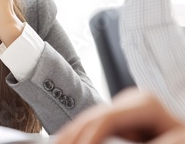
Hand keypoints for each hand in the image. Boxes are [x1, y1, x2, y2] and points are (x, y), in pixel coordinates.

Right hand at [56, 88, 184, 143]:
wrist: (182, 138)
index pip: (107, 118)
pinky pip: (93, 126)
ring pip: (89, 120)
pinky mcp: (119, 117)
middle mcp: (132, 100)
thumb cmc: (179, 139)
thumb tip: (102, 140)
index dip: (88, 136)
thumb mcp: (171, 143)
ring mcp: (124, 107)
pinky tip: (65, 140)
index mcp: (146, 104)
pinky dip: (79, 135)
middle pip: (93, 117)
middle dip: (74, 135)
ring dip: (71, 135)